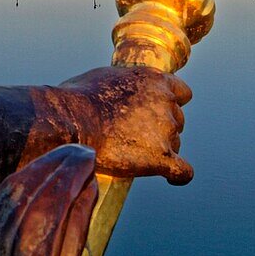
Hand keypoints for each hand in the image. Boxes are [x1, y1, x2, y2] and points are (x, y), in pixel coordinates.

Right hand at [58, 66, 192, 184]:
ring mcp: (166, 130)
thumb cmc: (78, 98)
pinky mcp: (161, 156)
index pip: (181, 92)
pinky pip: (182, 171)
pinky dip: (178, 176)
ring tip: (132, 154)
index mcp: (154, 79)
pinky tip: (170, 179)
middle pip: (177, 119)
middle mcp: (165, 101)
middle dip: (161, 127)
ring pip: (175, 143)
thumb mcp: (105, 77)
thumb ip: (123, 84)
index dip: (171, 103)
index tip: (158, 112)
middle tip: (136, 136)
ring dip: (160, 148)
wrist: (72, 120)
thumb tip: (117, 94)